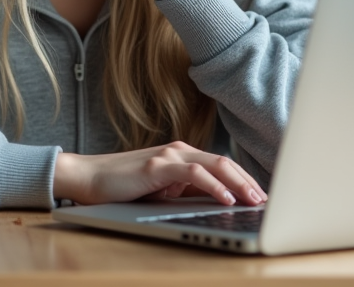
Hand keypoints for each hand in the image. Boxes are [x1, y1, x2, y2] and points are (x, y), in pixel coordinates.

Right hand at [53, 142, 266, 206]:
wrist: (87, 178)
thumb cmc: (123, 187)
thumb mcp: (161, 191)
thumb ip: (185, 191)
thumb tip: (215, 203)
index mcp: (182, 156)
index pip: (222, 165)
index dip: (245, 180)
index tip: (261, 198)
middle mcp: (179, 151)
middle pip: (225, 162)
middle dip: (249, 182)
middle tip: (266, 201)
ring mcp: (168, 156)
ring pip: (215, 164)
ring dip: (239, 183)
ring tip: (254, 200)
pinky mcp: (157, 166)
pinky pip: (194, 174)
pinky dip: (214, 186)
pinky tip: (226, 198)